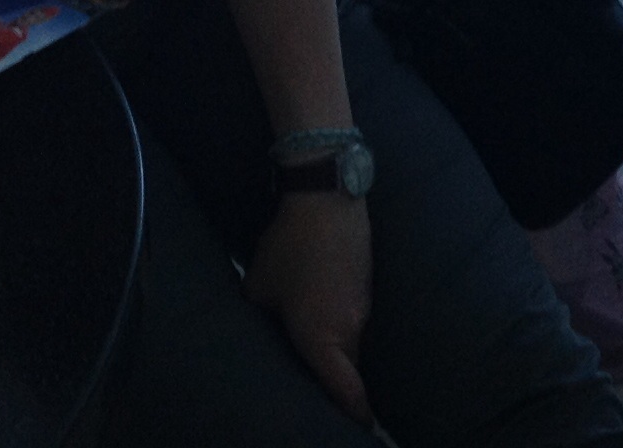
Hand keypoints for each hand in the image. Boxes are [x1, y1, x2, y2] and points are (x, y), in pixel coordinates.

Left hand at [248, 194, 372, 423]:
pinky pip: (354, 322)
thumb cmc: (288, 246)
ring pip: (352, 347)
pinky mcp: (366, 287)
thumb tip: (257, 335)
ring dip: (337, 358)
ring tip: (316, 360)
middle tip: (318, 401)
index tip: (356, 432)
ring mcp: (362, 307)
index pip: (345, 390)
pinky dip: (341, 331)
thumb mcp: (258, 289)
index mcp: (321, 337)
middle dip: (338, 391)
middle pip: (348, 373)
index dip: (353, 416)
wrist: (326, 198)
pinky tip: (321, 316)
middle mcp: (349, 328)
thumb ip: (260, 320)